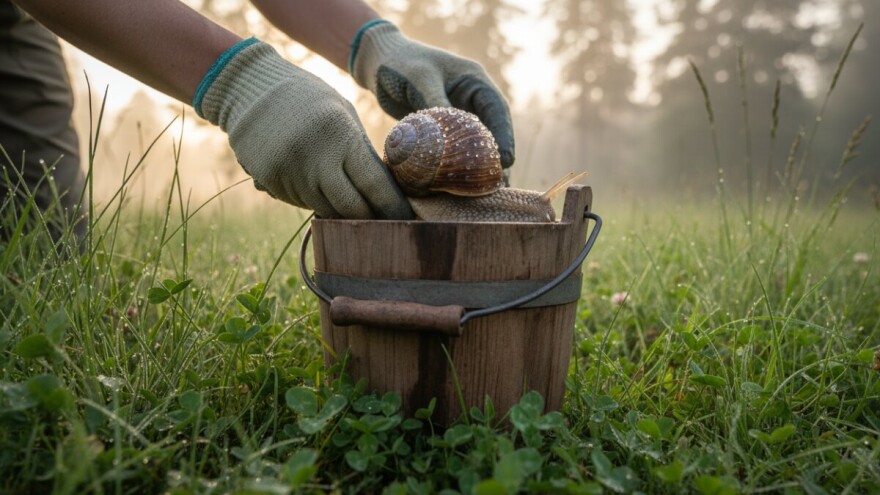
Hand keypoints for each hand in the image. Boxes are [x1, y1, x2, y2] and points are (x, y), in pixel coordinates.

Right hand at [196, 39, 412, 218]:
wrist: (250, 87)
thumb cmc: (308, 99)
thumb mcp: (343, 115)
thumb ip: (362, 151)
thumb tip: (384, 192)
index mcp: (341, 137)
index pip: (375, 186)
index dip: (393, 208)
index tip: (407, 220)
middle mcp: (315, 160)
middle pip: (352, 209)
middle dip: (370, 217)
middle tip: (384, 221)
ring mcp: (290, 174)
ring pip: (327, 211)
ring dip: (341, 210)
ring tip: (350, 200)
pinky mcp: (270, 182)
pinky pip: (302, 204)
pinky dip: (314, 199)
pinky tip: (315, 182)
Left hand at [350, 21, 514, 169]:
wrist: (377, 63)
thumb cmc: (400, 63)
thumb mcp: (420, 79)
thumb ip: (437, 102)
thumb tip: (449, 137)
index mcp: (474, 80)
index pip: (497, 109)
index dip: (505, 135)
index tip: (507, 160)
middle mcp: (470, 98)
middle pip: (491, 130)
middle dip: (496, 157)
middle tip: (498, 184)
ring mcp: (457, 113)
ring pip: (474, 142)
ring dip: (479, 165)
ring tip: (483, 192)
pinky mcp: (442, 127)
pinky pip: (454, 148)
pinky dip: (456, 164)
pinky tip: (456, 185)